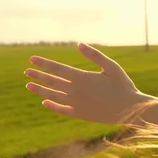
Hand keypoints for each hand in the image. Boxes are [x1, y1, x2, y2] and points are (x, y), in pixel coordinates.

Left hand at [24, 43, 157, 125]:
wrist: (131, 109)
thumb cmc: (123, 86)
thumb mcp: (112, 67)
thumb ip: (95, 55)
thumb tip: (79, 44)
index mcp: (82, 78)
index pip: (57, 69)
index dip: (44, 63)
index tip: (32, 59)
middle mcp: (76, 91)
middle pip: (52, 82)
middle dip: (38, 75)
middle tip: (26, 71)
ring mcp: (77, 104)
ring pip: (53, 96)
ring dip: (40, 90)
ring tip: (29, 86)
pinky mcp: (81, 114)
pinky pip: (62, 110)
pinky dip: (52, 106)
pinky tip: (45, 103)